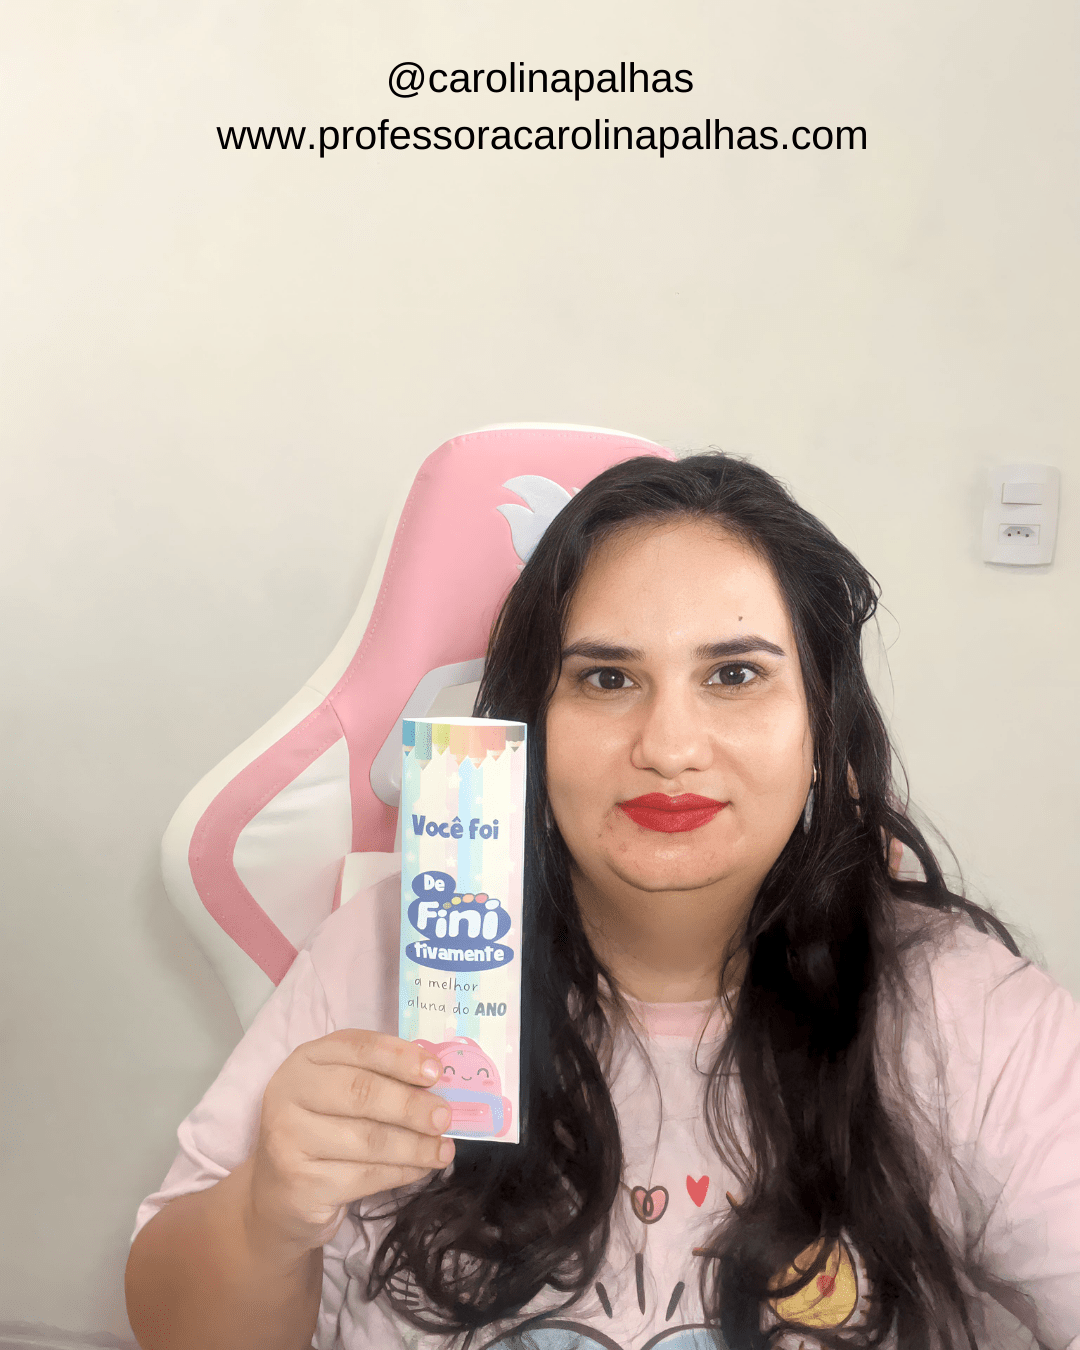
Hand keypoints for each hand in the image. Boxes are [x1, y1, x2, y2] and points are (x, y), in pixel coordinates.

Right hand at [245, 1030, 453, 1251]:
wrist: (279, 1196)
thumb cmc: (323, 1132)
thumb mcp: (342, 1094)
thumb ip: (381, 1079)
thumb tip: (437, 1082)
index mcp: (305, 1060)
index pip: (358, 1047)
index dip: (401, 1057)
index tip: (437, 1072)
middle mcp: (289, 1093)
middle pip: (362, 1092)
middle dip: (411, 1105)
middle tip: (445, 1116)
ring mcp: (289, 1139)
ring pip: (367, 1139)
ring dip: (415, 1145)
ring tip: (443, 1149)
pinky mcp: (300, 1183)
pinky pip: (364, 1176)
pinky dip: (401, 1172)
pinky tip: (421, 1169)